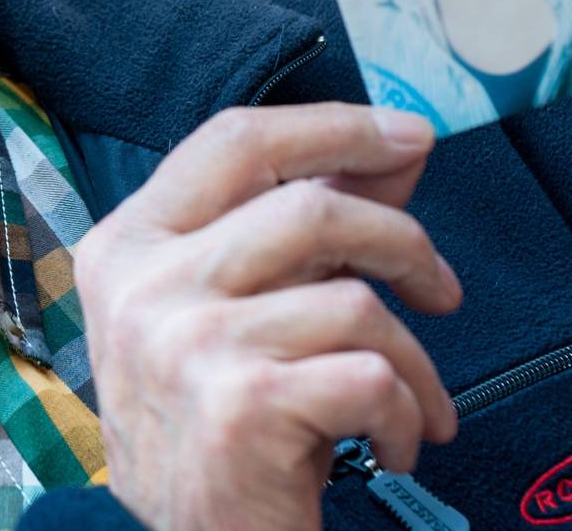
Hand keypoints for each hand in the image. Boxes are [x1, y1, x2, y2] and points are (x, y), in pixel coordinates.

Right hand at [75, 103, 462, 530]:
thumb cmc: (225, 426)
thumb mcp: (246, 311)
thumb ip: (309, 226)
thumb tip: (401, 144)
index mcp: (128, 245)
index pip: (236, 139)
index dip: (334, 125)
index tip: (410, 134)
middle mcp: (143, 287)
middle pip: (310, 206)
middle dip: (403, 243)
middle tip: (443, 291)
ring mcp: (186, 345)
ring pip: (354, 299)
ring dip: (414, 359)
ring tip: (415, 402)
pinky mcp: (242, 406)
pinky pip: (371, 374)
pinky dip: (408, 415)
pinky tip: (392, 447)